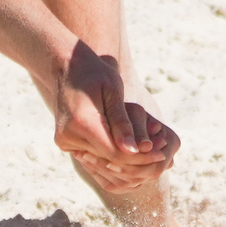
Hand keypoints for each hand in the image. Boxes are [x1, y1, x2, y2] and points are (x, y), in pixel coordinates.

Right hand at [47, 42, 177, 190]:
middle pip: (109, 160)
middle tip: (162, 153)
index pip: (115, 153)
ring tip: (151, 149)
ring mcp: (64, 140)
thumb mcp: (113, 92)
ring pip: (101, 160)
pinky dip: (112, 153)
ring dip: (126, 157)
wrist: (68, 66)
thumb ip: (122, 122)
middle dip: (137, 159)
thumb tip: (133, 150)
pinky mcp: (64, 141)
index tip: (162, 153)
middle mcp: (68, 136)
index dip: (140, 157)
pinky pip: (93, 154)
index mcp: (81, 123)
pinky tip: (131, 146)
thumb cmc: (96, 73)